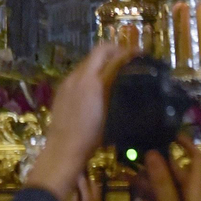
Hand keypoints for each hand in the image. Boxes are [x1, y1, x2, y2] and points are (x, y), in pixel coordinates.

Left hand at [25, 42, 134, 199]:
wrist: (63, 149)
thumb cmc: (91, 136)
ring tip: (115, 73)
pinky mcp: (61, 89)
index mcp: (93, 80)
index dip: (126, 51)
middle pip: (98, 52)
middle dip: (114, 52)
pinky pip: (78, 73)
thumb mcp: (111, 113)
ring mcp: (68, 81)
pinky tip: (97, 86)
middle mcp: (79, 75)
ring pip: (87, 62)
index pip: (110, 53)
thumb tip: (128, 76)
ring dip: (102, 62)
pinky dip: (90, 73)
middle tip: (129, 61)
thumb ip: (117, 88)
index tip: (139, 55)